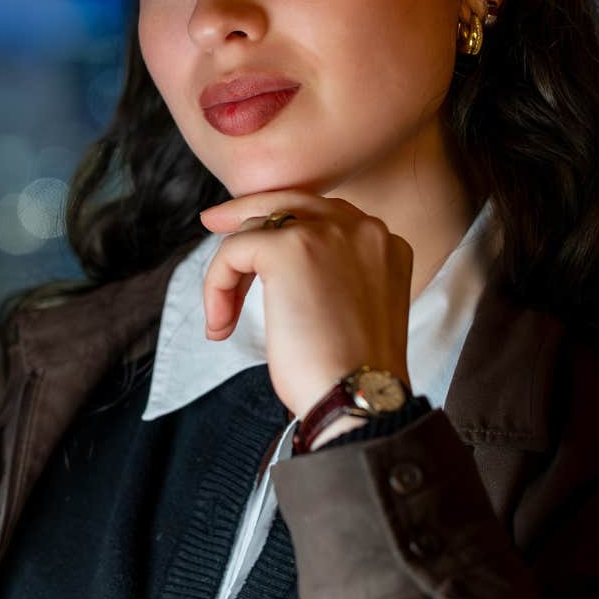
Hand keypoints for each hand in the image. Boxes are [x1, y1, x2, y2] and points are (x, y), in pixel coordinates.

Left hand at [198, 190, 414, 419]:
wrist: (358, 396)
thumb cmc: (351, 374)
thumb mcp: (353, 309)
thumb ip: (333, 275)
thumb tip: (277, 263)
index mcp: (385, 242)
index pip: (324, 215)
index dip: (284, 226)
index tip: (252, 240)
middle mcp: (364, 227)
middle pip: (292, 202)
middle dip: (247, 212)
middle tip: (213, 223)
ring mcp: (328, 233)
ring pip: (256, 229)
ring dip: (229, 274)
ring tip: (224, 319)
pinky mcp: (290, 249)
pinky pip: (233, 251)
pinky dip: (217, 285)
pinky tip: (220, 325)